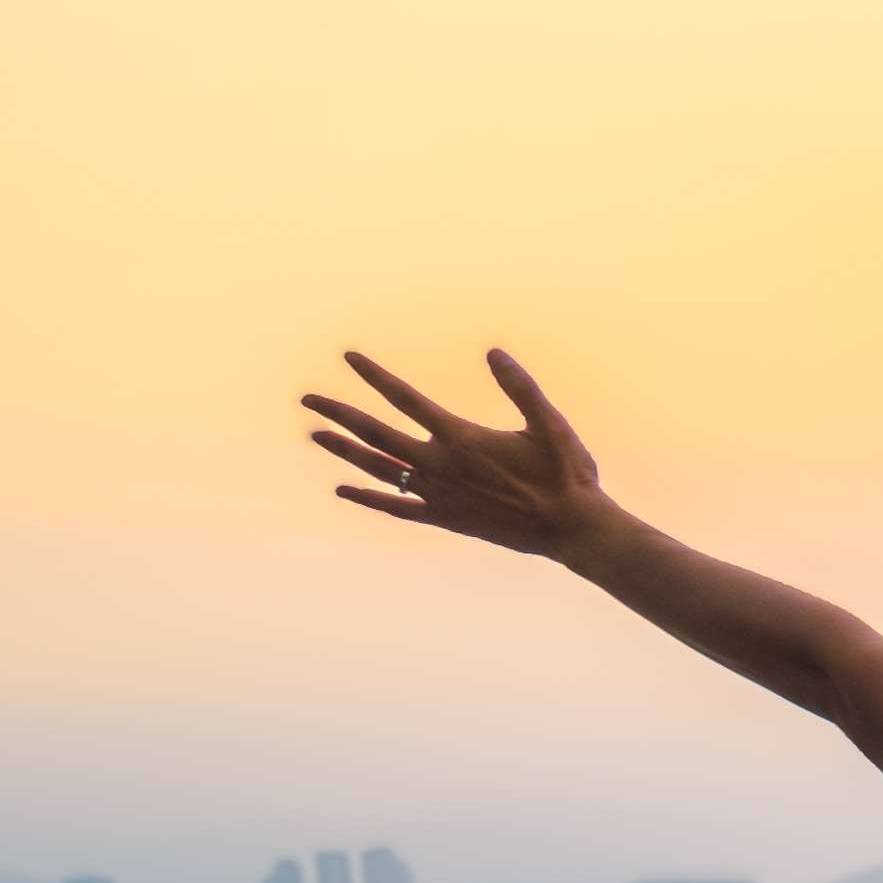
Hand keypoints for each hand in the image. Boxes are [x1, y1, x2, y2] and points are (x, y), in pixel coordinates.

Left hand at [305, 347, 619, 562]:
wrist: (573, 529)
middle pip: (377, 434)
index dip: (375, 376)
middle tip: (309, 400)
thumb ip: (521, 388)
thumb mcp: (550, 424)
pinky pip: (397, 508)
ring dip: (345, 451)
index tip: (350, 358)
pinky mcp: (446, 518)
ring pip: (379, 469)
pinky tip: (344, 490)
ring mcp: (439, 494)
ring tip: (317, 436)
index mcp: (462, 437)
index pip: (406, 399)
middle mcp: (441, 465)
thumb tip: (494, 352)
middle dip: (339, 414)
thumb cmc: (567, 474)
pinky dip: (368, 498)